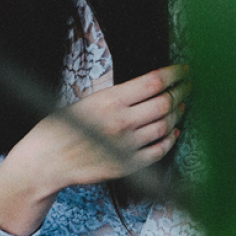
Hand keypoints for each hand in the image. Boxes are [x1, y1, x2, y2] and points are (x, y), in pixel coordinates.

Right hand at [28, 63, 189, 188]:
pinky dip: (170, 140)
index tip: (184, 70)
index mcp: (110, 100)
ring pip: (166, 126)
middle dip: (182, 91)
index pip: (153, 82)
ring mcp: (126, 145)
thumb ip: (117, 96)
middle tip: (188, 86)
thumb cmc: (60, 128)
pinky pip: (158, 151)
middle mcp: (121, 122)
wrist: (46, 161)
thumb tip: (147, 88)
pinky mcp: (127, 165)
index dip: (174, 74)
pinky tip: (173, 132)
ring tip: (181, 106)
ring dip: (178, 114)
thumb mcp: (87, 101)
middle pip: (165, 103)